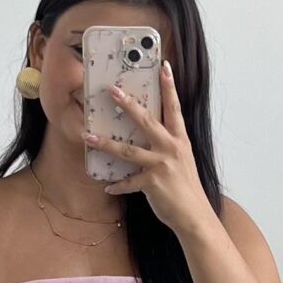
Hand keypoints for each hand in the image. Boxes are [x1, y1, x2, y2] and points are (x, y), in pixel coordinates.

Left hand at [83, 60, 208, 237]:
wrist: (194, 216)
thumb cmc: (187, 189)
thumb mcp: (182, 161)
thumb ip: (168, 147)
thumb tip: (150, 137)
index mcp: (180, 141)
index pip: (174, 108)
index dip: (169, 87)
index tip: (163, 67)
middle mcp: (172, 148)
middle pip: (147, 121)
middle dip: (128, 104)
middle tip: (112, 90)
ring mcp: (161, 165)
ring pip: (128, 150)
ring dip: (106, 143)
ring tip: (88, 136)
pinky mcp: (152, 182)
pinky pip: (128, 182)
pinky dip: (117, 184)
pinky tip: (107, 186)